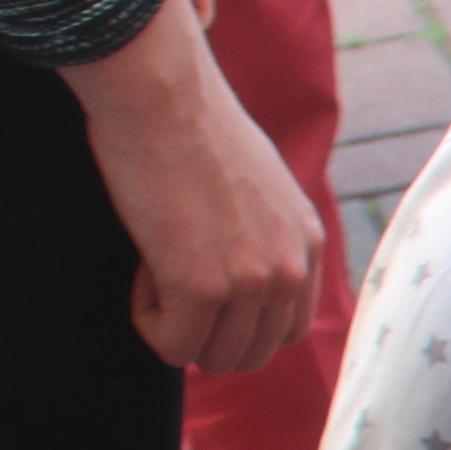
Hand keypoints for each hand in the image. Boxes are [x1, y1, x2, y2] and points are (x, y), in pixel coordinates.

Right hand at [55, 0, 318, 374]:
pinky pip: (173, 345)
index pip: (287, 329)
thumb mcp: (261, 183)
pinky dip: (149, 321)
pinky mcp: (201, 286)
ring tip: (156, 265)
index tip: (200, 276)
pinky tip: (142, 269)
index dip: (237, 318)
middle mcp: (290, 268)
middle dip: (205, 330)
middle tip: (170, 275)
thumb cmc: (194, 126)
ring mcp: (250, 281)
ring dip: (176, 325)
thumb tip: (240, 262)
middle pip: (253, 352)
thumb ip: (266, 230)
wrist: (161, 92)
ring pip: (216, 356)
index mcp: (308, 243)